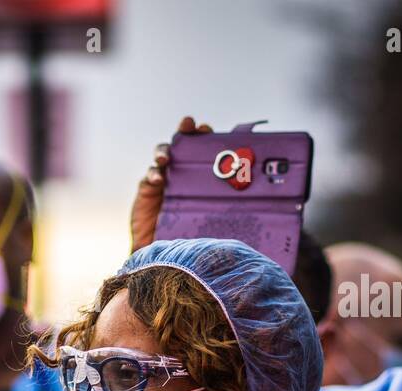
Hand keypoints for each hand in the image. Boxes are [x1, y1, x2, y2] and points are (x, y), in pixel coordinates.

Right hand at [128, 116, 212, 252]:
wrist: (167, 256)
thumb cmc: (194, 235)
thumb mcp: (213, 217)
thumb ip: (225, 204)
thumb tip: (254, 197)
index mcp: (200, 175)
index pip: (202, 149)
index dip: (203, 135)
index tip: (206, 129)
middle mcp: (182, 172)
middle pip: (182, 144)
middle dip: (184, 131)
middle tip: (188, 125)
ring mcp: (163, 178)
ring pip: (162, 154)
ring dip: (164, 150)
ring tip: (166, 157)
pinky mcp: (147, 189)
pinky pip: (149, 175)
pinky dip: (153, 174)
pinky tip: (158, 179)